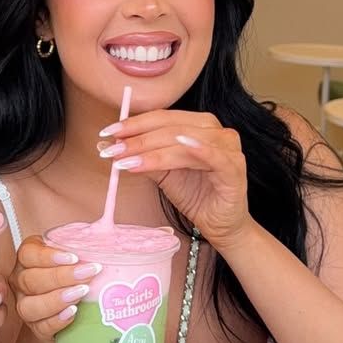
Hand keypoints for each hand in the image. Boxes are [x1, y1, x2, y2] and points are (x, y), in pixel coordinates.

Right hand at [10, 237, 102, 342]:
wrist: (76, 309)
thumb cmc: (77, 274)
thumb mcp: (79, 255)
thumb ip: (87, 242)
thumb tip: (110, 223)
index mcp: (28, 259)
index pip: (28, 254)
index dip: (48, 256)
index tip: (74, 257)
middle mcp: (21, 282)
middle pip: (30, 280)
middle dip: (61, 277)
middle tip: (89, 273)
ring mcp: (25, 306)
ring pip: (29, 305)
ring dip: (56, 300)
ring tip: (80, 294)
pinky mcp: (35, 328)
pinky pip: (39, 327)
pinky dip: (56, 321)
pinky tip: (73, 313)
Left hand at [99, 109, 251, 249]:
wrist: (219, 224)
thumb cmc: (195, 195)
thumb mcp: (162, 173)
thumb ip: (141, 157)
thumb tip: (108, 144)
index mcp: (198, 125)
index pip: (162, 118)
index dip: (134, 123)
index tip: (107, 132)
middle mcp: (215, 131)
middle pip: (171, 128)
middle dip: (138, 139)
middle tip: (113, 149)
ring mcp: (228, 148)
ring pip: (186, 142)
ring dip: (154, 150)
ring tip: (128, 160)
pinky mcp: (235, 169)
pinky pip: (217, 157)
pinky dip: (199, 149)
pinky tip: (180, 146)